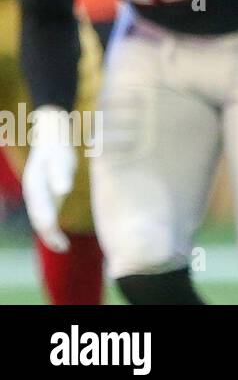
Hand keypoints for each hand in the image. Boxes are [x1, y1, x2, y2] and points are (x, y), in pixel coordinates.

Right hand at [23, 106, 75, 251]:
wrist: (51, 132)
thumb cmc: (58, 144)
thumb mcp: (60, 156)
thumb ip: (59, 173)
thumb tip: (62, 191)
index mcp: (35, 185)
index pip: (41, 213)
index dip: (50, 230)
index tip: (60, 243)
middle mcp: (33, 190)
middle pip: (38, 217)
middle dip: (49, 235)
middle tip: (62, 247)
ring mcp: (37, 190)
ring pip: (40, 215)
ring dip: (49, 231)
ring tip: (61, 245)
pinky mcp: (44, 189)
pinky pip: (46, 209)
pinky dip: (51, 221)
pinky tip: (59, 230)